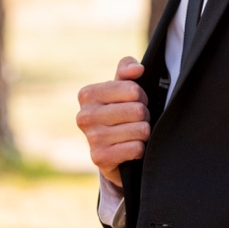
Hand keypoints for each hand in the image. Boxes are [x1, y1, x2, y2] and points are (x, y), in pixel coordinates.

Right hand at [77, 57, 149, 186]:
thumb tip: (138, 69)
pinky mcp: (100, 158)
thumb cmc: (119, 111)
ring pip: (141, 130)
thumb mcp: (122, 88)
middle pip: (138, 110)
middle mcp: (84, 116)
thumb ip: (127, 70)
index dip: (141, 97)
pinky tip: (129, 149)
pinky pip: (137, 148)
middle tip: (134, 121)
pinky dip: (139, 149)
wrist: (110, 150)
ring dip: (143, 133)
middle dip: (143, 116)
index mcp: (88, 94)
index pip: (133, 89)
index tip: (133, 102)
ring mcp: (91, 138)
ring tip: (132, 134)